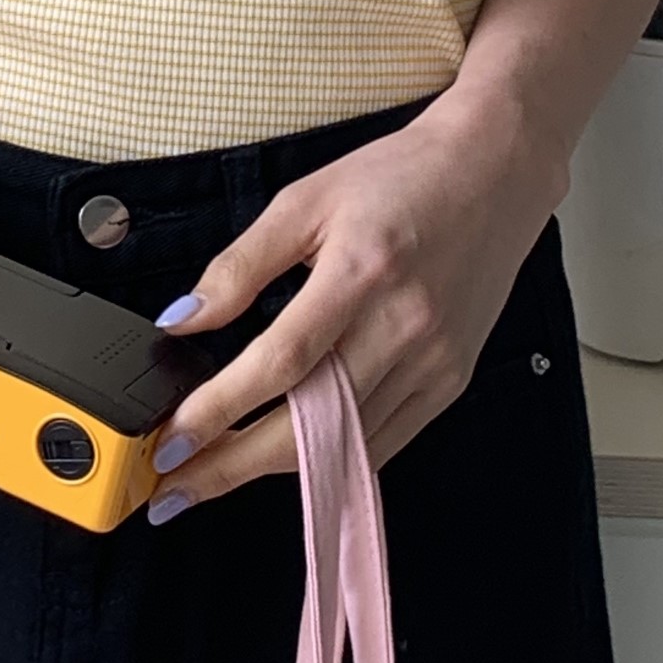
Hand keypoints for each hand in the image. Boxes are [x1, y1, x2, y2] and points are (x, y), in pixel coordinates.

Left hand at [142, 88, 568, 522]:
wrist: (493, 174)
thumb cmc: (398, 179)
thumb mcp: (305, 201)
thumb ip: (240, 265)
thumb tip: (182, 321)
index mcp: (360, 273)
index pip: (281, 361)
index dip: (220, 409)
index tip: (170, 439)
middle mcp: (402, 327)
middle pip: (311, 423)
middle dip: (231, 466)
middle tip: (171, 488)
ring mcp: (433, 363)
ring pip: (344, 446)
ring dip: (270, 472)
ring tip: (208, 479)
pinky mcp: (449, 382)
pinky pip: (382, 442)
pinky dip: (329, 460)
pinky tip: (282, 462)